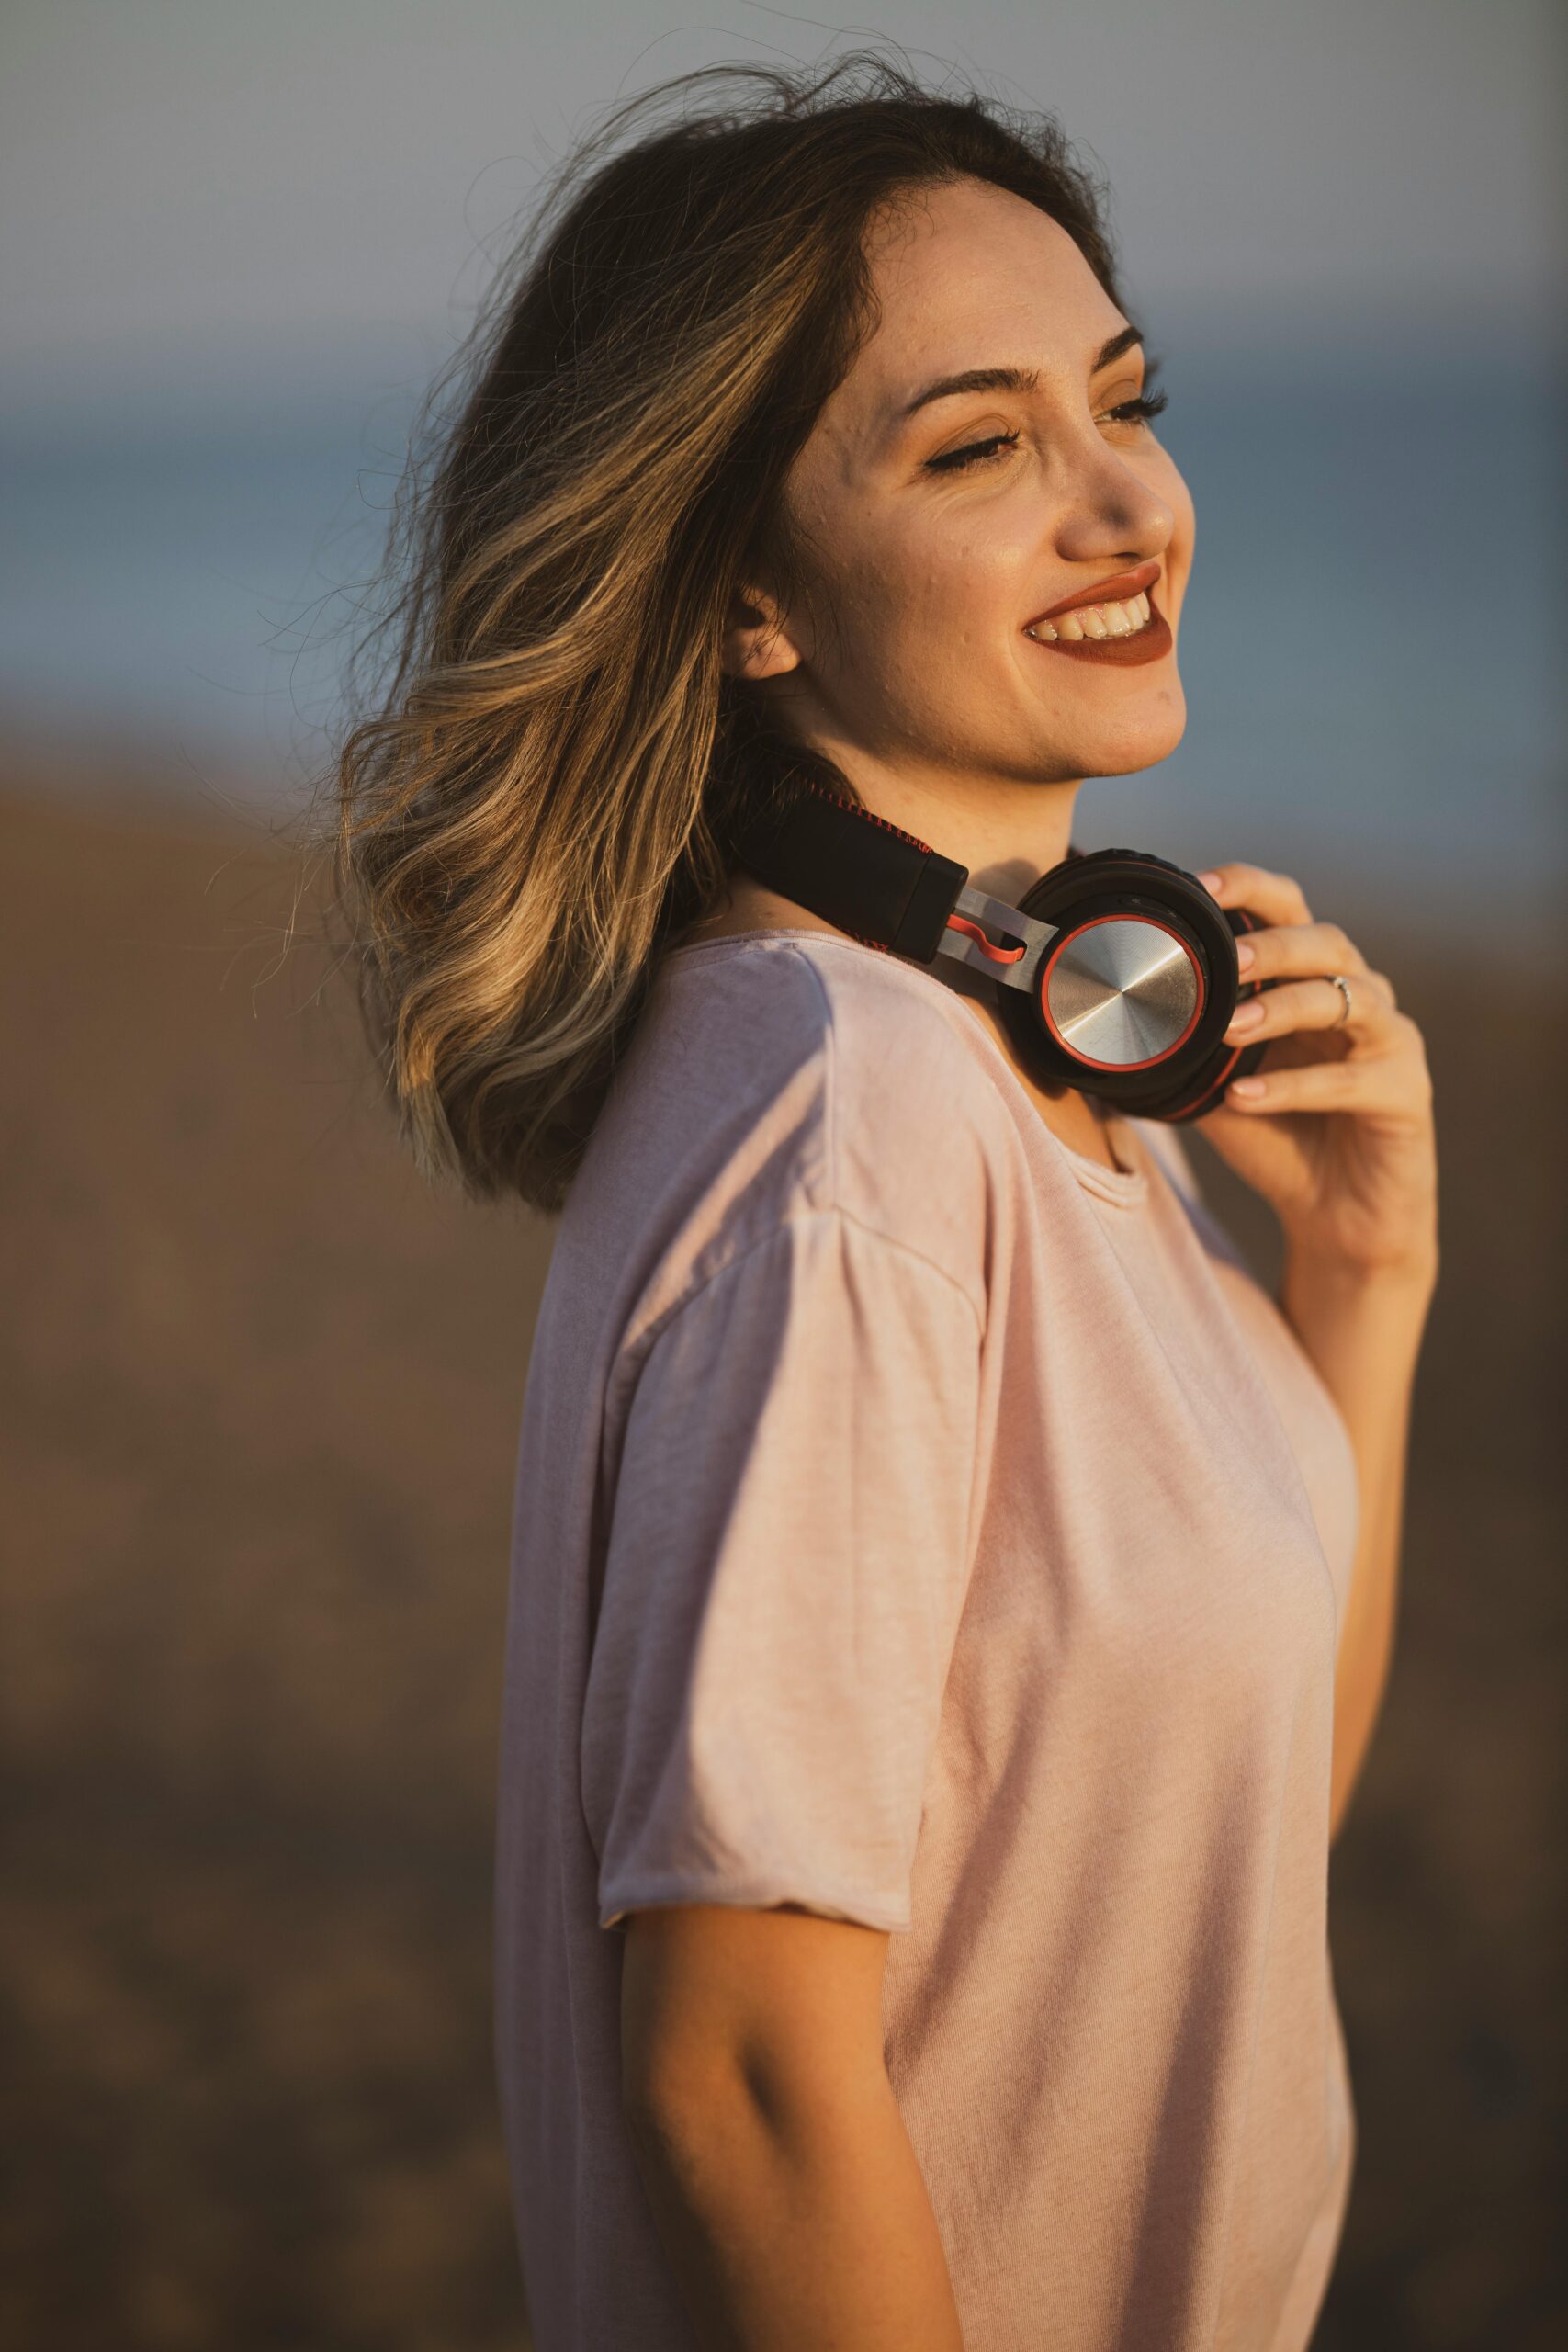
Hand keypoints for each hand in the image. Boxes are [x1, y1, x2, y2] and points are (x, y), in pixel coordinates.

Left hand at [1194, 863, 1437, 1279]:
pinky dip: (1295, 1089)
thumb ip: (1178, 1047)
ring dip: (1284, 1008)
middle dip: (1272, 945)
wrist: (1335, 1217)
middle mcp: (1358, 996)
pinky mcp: (1406, 1093)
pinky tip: (1246, 1098)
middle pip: (1327, 941)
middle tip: (1223, 960)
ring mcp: (1390, 1041)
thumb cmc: (1276, 1139)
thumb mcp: (1214, 1085)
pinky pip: (1353, 1081)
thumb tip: (1095, 1026)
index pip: (1289, 909)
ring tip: (1228, 1028)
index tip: (1197, 885)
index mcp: (1311, 979)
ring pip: (1347, 1000)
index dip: (1249, 889)